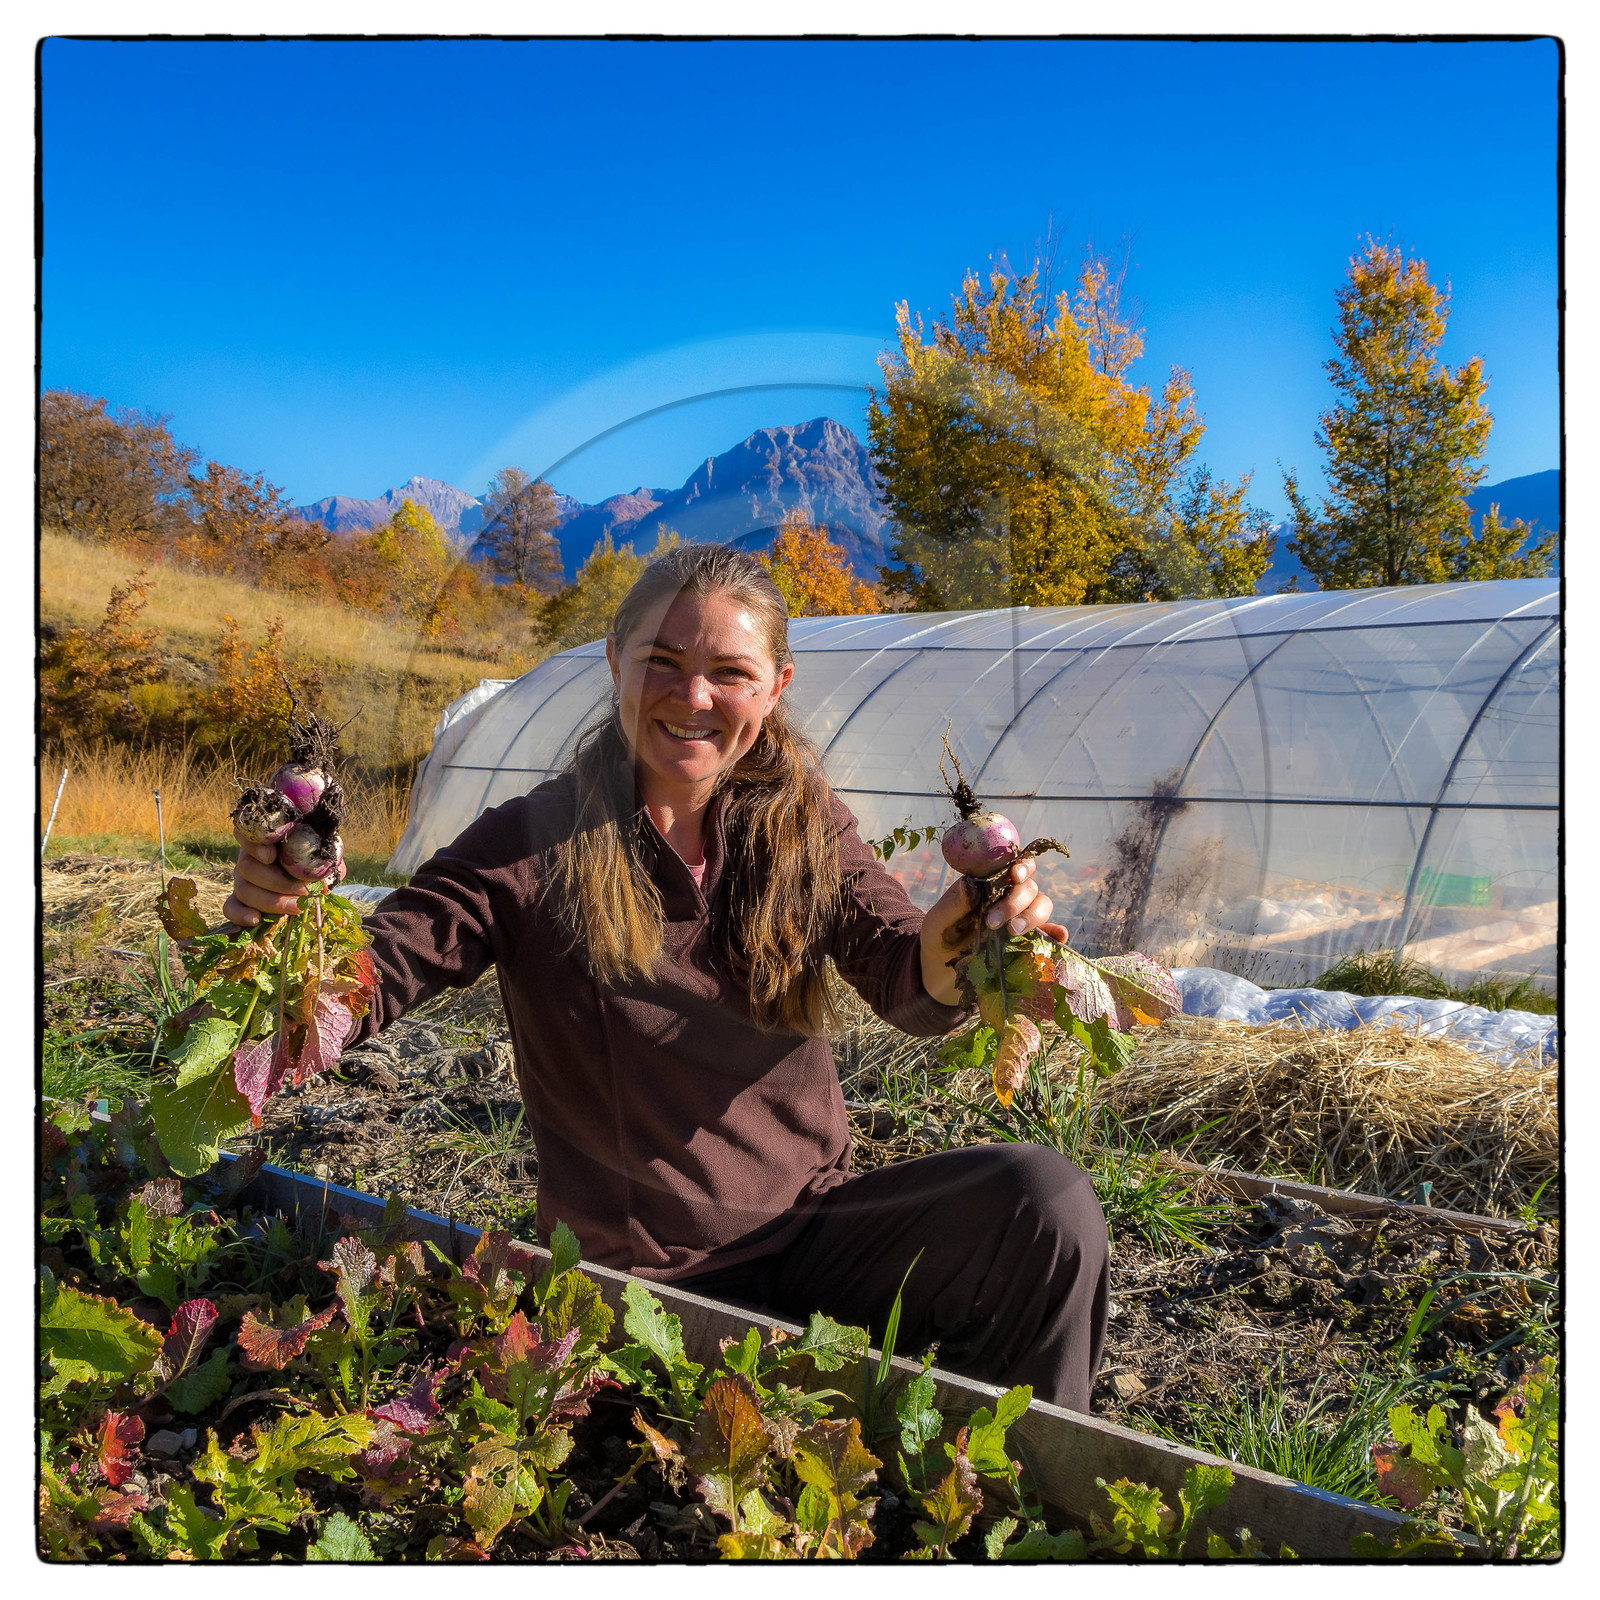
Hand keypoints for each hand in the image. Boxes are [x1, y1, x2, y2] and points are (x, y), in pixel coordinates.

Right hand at [223, 835, 346, 927]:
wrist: (314, 876)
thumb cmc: (318, 860)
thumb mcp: (323, 855)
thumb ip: (322, 862)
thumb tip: (322, 884)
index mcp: (266, 838)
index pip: (247, 833)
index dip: (254, 845)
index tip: (271, 857)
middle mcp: (249, 856)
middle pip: (247, 867)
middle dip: (278, 882)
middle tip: (303, 891)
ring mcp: (242, 879)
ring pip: (243, 889)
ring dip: (271, 901)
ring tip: (297, 908)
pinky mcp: (241, 900)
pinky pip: (230, 907)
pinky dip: (240, 914)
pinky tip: (257, 920)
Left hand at [919, 857, 1068, 1006]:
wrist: (941, 971)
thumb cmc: (938, 938)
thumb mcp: (937, 921)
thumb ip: (953, 903)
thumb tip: (970, 884)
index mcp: (987, 885)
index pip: (1012, 865)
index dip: (1021, 865)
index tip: (1015, 876)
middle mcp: (1008, 897)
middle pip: (1029, 887)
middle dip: (1015, 902)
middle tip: (993, 922)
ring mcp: (1019, 918)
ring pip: (1042, 904)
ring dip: (1034, 915)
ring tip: (1013, 932)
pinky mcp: (1028, 941)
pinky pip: (1050, 934)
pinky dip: (1057, 933)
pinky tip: (1058, 937)